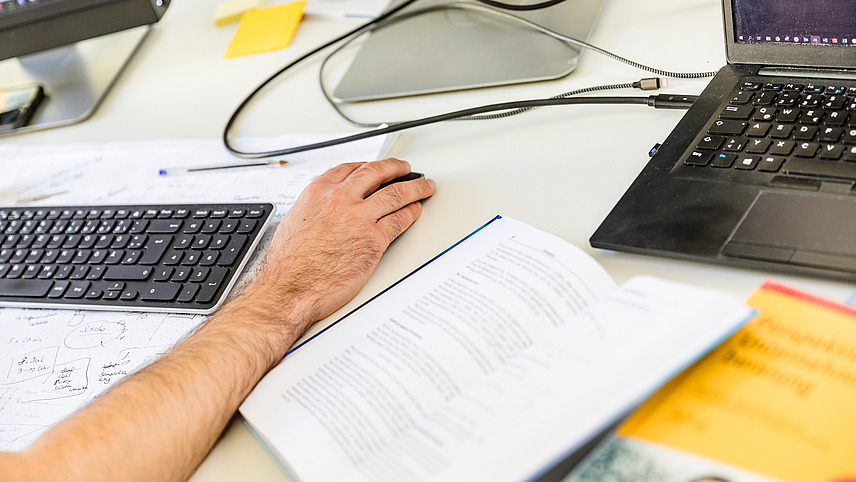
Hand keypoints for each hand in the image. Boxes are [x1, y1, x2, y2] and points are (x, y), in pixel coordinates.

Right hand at [240, 158, 435, 344]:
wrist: (290, 289)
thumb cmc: (289, 264)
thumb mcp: (296, 222)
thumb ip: (315, 211)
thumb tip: (326, 212)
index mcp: (318, 193)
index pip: (349, 168)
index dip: (367, 165)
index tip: (375, 167)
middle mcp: (340, 199)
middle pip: (376, 173)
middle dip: (394, 168)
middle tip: (404, 169)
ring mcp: (359, 217)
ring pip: (396, 193)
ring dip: (415, 187)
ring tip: (424, 186)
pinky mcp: (374, 239)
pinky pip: (400, 219)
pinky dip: (412, 212)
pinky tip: (416, 211)